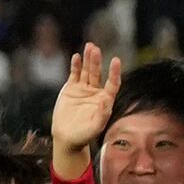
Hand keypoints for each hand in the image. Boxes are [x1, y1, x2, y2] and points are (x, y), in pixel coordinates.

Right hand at [45, 44, 120, 173]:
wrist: (67, 137)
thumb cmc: (84, 135)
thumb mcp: (95, 127)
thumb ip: (102, 114)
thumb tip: (106, 100)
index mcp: (105, 100)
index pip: (112, 83)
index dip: (114, 72)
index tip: (116, 60)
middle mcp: (96, 92)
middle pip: (98, 73)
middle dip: (96, 61)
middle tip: (95, 49)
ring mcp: (83, 89)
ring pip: (87, 71)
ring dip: (88, 59)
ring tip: (90, 47)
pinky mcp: (71, 89)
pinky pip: (74, 74)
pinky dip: (76, 66)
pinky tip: (77, 56)